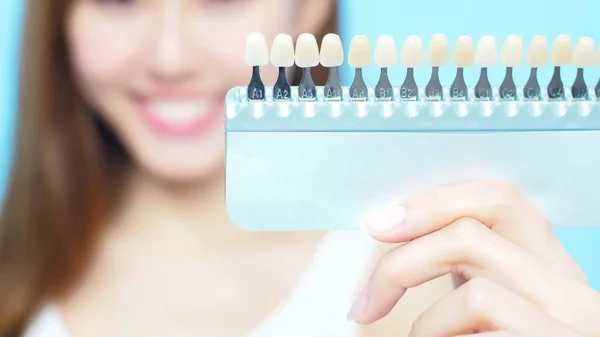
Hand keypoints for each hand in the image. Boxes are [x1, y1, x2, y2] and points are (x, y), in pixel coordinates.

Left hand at [348, 181, 599, 336]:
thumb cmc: (504, 332)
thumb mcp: (498, 292)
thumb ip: (469, 260)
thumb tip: (393, 226)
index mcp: (550, 260)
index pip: (499, 197)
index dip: (432, 203)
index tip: (378, 225)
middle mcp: (569, 286)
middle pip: (469, 237)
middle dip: (402, 266)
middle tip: (366, 303)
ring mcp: (567, 322)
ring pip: (475, 295)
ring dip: (427, 325)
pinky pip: (479, 336)